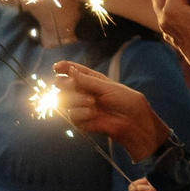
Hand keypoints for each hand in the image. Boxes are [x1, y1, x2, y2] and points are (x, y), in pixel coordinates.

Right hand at [54, 60, 169, 157]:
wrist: (132, 123)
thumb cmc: (126, 102)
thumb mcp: (108, 87)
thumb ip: (87, 80)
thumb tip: (70, 70)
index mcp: (92, 80)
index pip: (73, 71)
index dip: (63, 67)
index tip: (57, 67)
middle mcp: (83, 91)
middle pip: (62, 84)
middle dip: (65, 83)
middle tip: (73, 84)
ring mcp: (80, 106)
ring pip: (64, 99)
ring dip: (77, 100)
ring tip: (92, 103)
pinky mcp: (80, 120)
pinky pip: (71, 114)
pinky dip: (81, 113)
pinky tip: (93, 114)